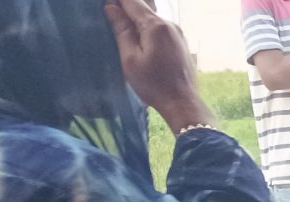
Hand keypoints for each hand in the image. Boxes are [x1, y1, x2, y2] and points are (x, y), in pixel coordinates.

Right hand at [106, 0, 211, 133]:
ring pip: (152, 19)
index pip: (133, 2)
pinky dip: (147, 30)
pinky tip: (139, 42)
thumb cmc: (153, 84)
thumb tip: (111, 8)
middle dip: (126, 10)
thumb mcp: (130, 59)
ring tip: (122, 32)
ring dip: (136, 21)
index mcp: (155, 26)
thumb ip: (122, 31)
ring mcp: (177, 33)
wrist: (182, 103)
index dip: (118, 1)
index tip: (106, 5)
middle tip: (112, 21)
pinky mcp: (180, 43)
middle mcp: (169, 24)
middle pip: (143, 8)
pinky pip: (160, 29)